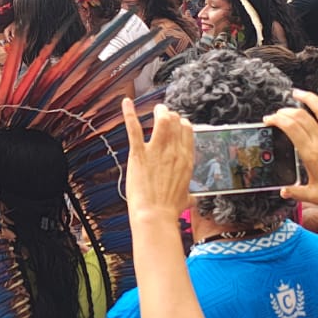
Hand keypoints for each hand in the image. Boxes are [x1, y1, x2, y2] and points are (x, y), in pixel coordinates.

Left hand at [121, 99, 194, 219]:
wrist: (155, 215)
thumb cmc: (169, 210)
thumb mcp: (185, 200)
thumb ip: (188, 196)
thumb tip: (191, 200)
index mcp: (186, 160)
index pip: (187, 131)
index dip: (181, 123)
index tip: (176, 123)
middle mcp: (174, 151)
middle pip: (176, 122)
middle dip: (169, 115)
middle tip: (162, 114)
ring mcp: (157, 150)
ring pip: (162, 120)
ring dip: (158, 112)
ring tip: (155, 109)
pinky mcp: (139, 153)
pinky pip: (134, 129)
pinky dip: (129, 114)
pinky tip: (126, 102)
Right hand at [266, 89, 317, 209]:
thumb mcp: (316, 196)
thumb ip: (297, 193)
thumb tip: (283, 192)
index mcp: (312, 154)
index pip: (289, 128)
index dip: (276, 119)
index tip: (270, 119)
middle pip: (300, 116)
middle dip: (286, 110)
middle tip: (280, 112)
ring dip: (307, 97)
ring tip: (298, 94)